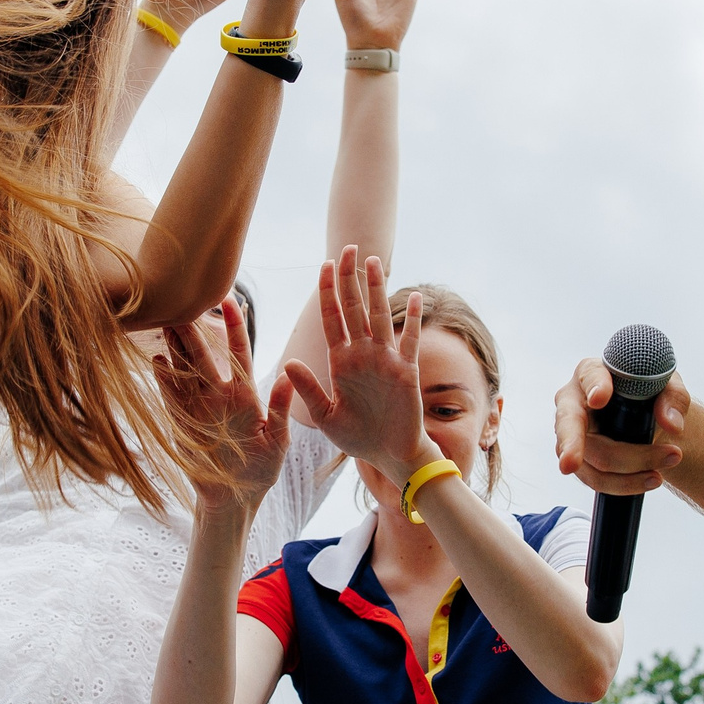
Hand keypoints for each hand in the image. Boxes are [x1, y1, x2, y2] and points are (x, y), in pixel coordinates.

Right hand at [154, 297, 293, 513]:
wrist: (235, 499)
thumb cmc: (261, 470)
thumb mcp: (278, 440)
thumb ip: (281, 408)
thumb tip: (290, 375)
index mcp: (245, 395)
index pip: (239, 352)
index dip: (234, 327)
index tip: (230, 300)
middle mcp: (219, 396)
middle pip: (204, 355)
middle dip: (194, 329)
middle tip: (184, 301)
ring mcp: (198, 409)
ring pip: (184, 371)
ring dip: (175, 347)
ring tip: (166, 321)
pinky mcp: (183, 425)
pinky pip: (171, 398)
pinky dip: (164, 381)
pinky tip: (157, 361)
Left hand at [281, 247, 436, 479]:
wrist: (388, 455)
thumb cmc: (357, 437)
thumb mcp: (325, 415)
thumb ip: (308, 389)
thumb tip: (288, 362)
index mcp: (341, 361)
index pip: (332, 318)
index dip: (327, 292)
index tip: (323, 266)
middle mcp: (362, 354)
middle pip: (354, 308)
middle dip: (349, 279)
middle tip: (347, 248)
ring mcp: (385, 359)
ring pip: (379, 316)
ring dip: (376, 289)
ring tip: (372, 261)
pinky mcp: (406, 371)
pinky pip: (410, 340)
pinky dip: (412, 320)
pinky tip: (414, 298)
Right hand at [553, 357, 688, 494]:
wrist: (648, 418)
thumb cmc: (649, 393)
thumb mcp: (668, 387)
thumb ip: (674, 399)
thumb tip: (672, 424)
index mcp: (592, 373)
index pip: (590, 376)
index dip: (594, 386)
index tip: (600, 397)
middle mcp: (574, 402)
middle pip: (570, 426)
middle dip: (571, 445)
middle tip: (570, 463)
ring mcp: (573, 435)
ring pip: (592, 460)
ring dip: (627, 472)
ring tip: (658, 474)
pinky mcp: (581, 460)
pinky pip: (597, 479)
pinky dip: (625, 484)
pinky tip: (649, 480)